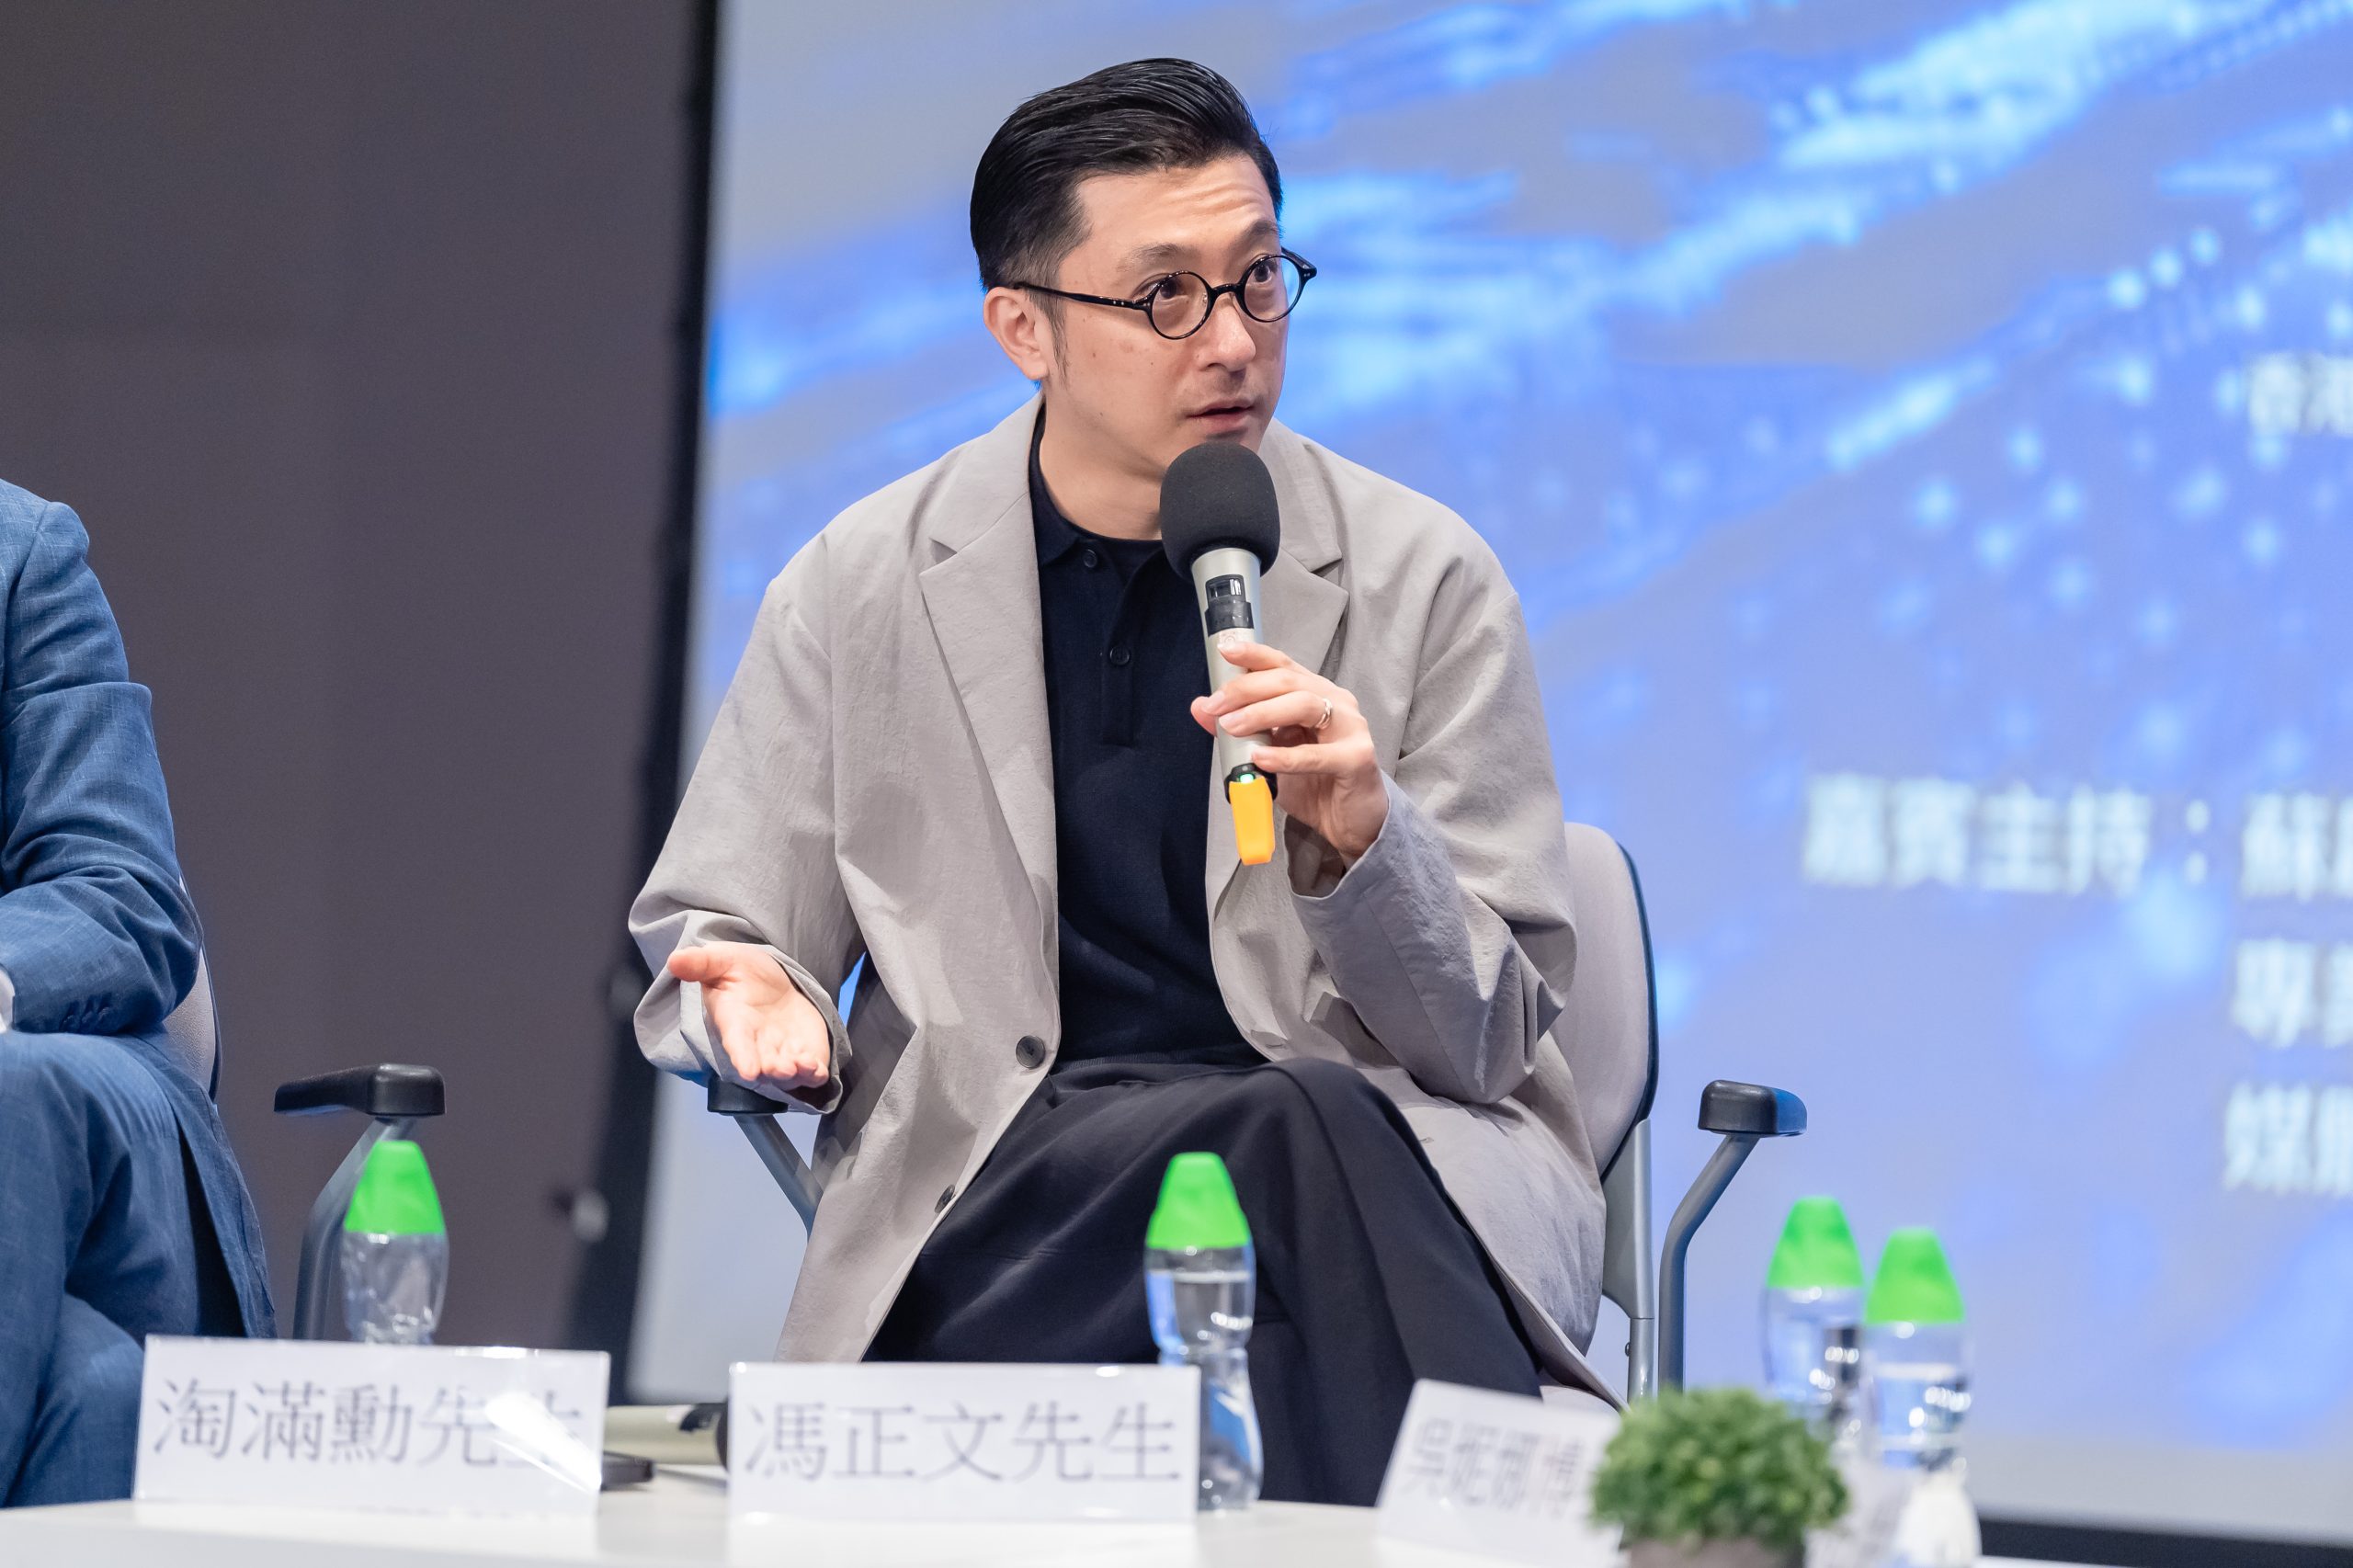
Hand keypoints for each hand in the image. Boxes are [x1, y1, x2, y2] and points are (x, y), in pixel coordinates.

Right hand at [667, 942, 830, 1097]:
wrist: (769, 979)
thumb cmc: (740, 971)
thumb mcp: (721, 960)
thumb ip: (700, 963)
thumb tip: (674, 959)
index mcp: (735, 1024)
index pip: (737, 1045)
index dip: (743, 1058)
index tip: (749, 1071)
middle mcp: (758, 1045)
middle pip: (765, 1064)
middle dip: (773, 1069)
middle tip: (781, 1068)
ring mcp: (782, 1051)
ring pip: (788, 1073)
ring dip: (797, 1073)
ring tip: (804, 1066)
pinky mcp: (806, 1051)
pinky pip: (811, 1069)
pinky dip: (815, 1072)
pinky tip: (817, 1067)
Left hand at [1191, 642, 1387, 862]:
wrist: (1351, 820)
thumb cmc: (1316, 782)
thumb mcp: (1271, 752)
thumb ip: (1240, 729)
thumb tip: (1201, 707)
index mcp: (1315, 694)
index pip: (1283, 664)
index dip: (1254, 655)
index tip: (1225, 651)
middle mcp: (1335, 702)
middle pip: (1288, 681)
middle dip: (1247, 690)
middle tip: (1216, 707)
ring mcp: (1350, 727)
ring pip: (1304, 705)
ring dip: (1262, 714)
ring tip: (1232, 727)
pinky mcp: (1357, 758)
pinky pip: (1317, 755)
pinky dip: (1285, 756)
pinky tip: (1260, 759)